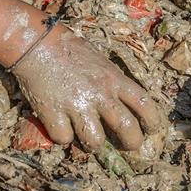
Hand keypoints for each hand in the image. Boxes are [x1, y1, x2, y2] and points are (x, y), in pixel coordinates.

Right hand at [11, 25, 165, 150]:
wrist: (37, 43)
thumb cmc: (69, 49)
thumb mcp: (100, 62)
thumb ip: (111, 82)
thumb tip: (119, 104)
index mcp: (114, 79)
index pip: (144, 104)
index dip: (152, 121)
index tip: (151, 130)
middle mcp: (100, 94)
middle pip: (127, 129)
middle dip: (132, 143)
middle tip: (127, 147)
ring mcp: (77, 105)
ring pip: (95, 142)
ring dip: (93, 143)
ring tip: (88, 137)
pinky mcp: (54, 114)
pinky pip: (64, 138)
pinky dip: (62, 136)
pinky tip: (60, 125)